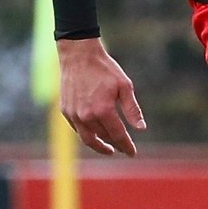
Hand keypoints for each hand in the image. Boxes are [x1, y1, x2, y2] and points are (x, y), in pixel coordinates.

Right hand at [58, 37, 144, 155]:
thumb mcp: (124, 86)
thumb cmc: (104, 68)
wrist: (78, 55)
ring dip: (99, 145)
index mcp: (103, 110)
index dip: (126, 146)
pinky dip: (87, 135)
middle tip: (123, 148)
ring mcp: (74, 115)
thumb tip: (141, 129)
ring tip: (108, 148)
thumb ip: (132, 109)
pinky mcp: (66, 111)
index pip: (118, 136)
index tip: (132, 153)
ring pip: (88, 139)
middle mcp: (87, 116)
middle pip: (104, 138)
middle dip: (115, 145)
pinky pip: (78, 130)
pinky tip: (95, 134)